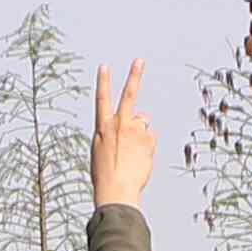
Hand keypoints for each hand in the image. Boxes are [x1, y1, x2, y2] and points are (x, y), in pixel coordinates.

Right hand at [88, 58, 154, 212]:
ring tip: (132, 154)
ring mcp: (135, 131)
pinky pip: (150, 137)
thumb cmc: (106, 174)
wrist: (117, 190)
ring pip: (142, 123)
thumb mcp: (101, 150)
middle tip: (139, 60)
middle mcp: (119, 124)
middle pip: (129, 94)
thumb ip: (113, 133)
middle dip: (134, 75)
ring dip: (140, 134)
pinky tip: (139, 158)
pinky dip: (147, 145)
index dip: (104, 82)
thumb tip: (133, 124)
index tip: (105, 67)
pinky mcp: (148, 139)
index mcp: (103, 127)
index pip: (102, 99)